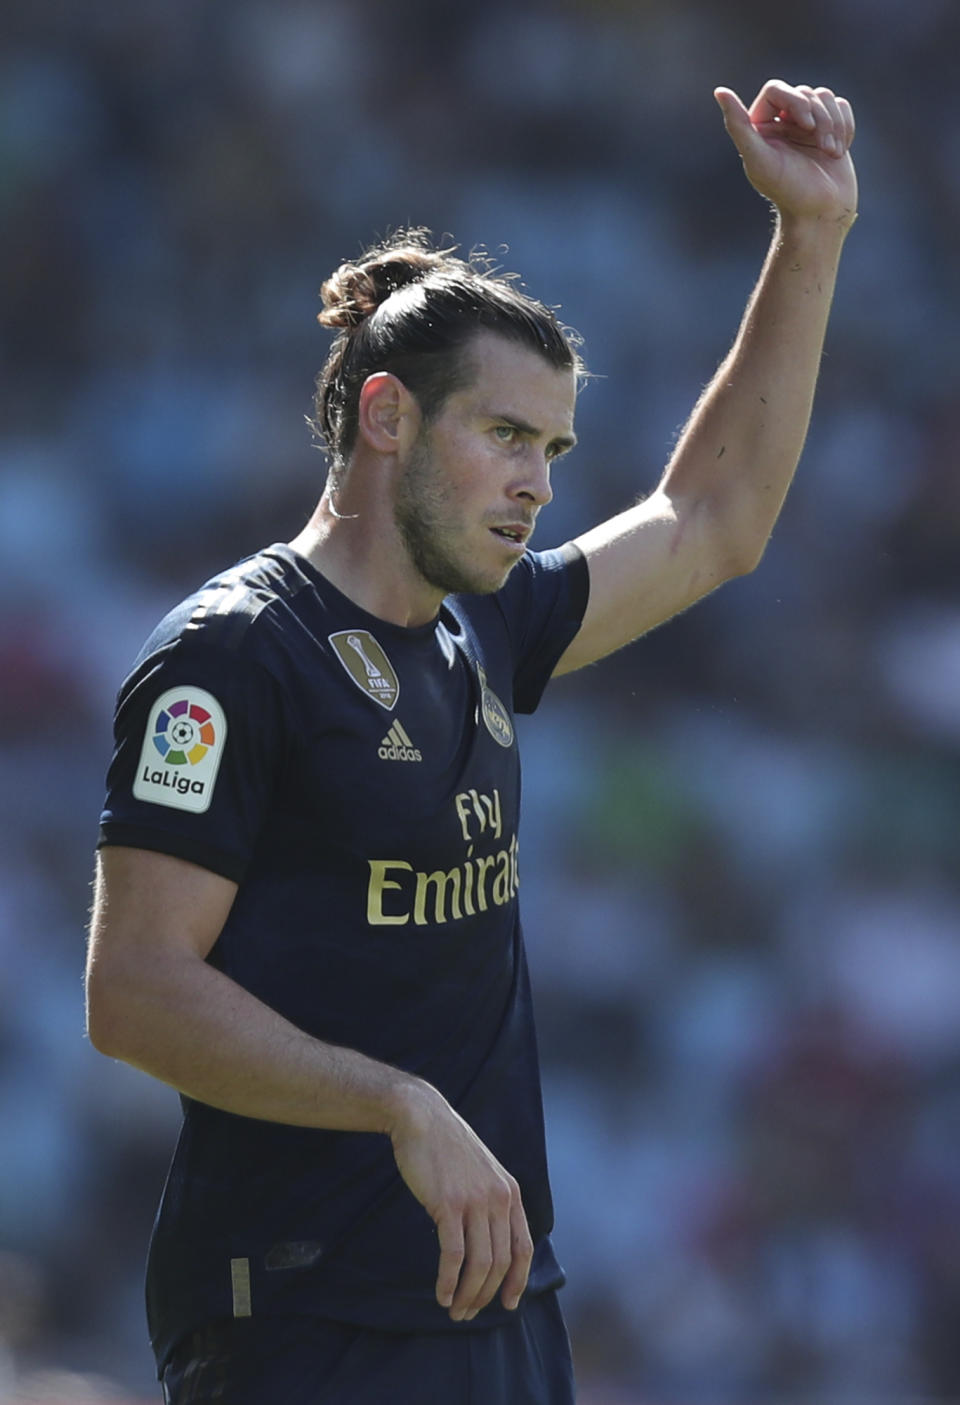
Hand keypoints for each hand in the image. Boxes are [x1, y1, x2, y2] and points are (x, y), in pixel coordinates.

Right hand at [389, 1081, 532, 1320]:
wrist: (421, 1117)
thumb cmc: (447, 1148)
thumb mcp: (482, 1172)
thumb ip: (491, 1201)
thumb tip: (490, 1241)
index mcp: (510, 1193)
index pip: (524, 1248)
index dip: (518, 1281)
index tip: (507, 1305)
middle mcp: (498, 1198)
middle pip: (500, 1263)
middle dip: (485, 1295)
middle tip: (467, 1313)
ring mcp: (475, 1201)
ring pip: (479, 1264)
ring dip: (467, 1294)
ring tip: (454, 1310)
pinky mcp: (448, 1204)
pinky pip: (454, 1255)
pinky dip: (448, 1280)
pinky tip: (441, 1293)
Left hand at [715, 79, 857, 226]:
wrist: (821, 213)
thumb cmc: (788, 190)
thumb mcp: (759, 160)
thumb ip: (738, 127)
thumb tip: (719, 91)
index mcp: (760, 127)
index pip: (775, 89)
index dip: (795, 100)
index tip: (806, 125)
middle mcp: (782, 123)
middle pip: (803, 92)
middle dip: (819, 117)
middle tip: (824, 148)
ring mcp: (807, 125)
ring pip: (824, 97)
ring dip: (833, 124)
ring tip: (832, 153)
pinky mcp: (830, 129)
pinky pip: (841, 106)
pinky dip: (845, 126)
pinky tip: (839, 151)